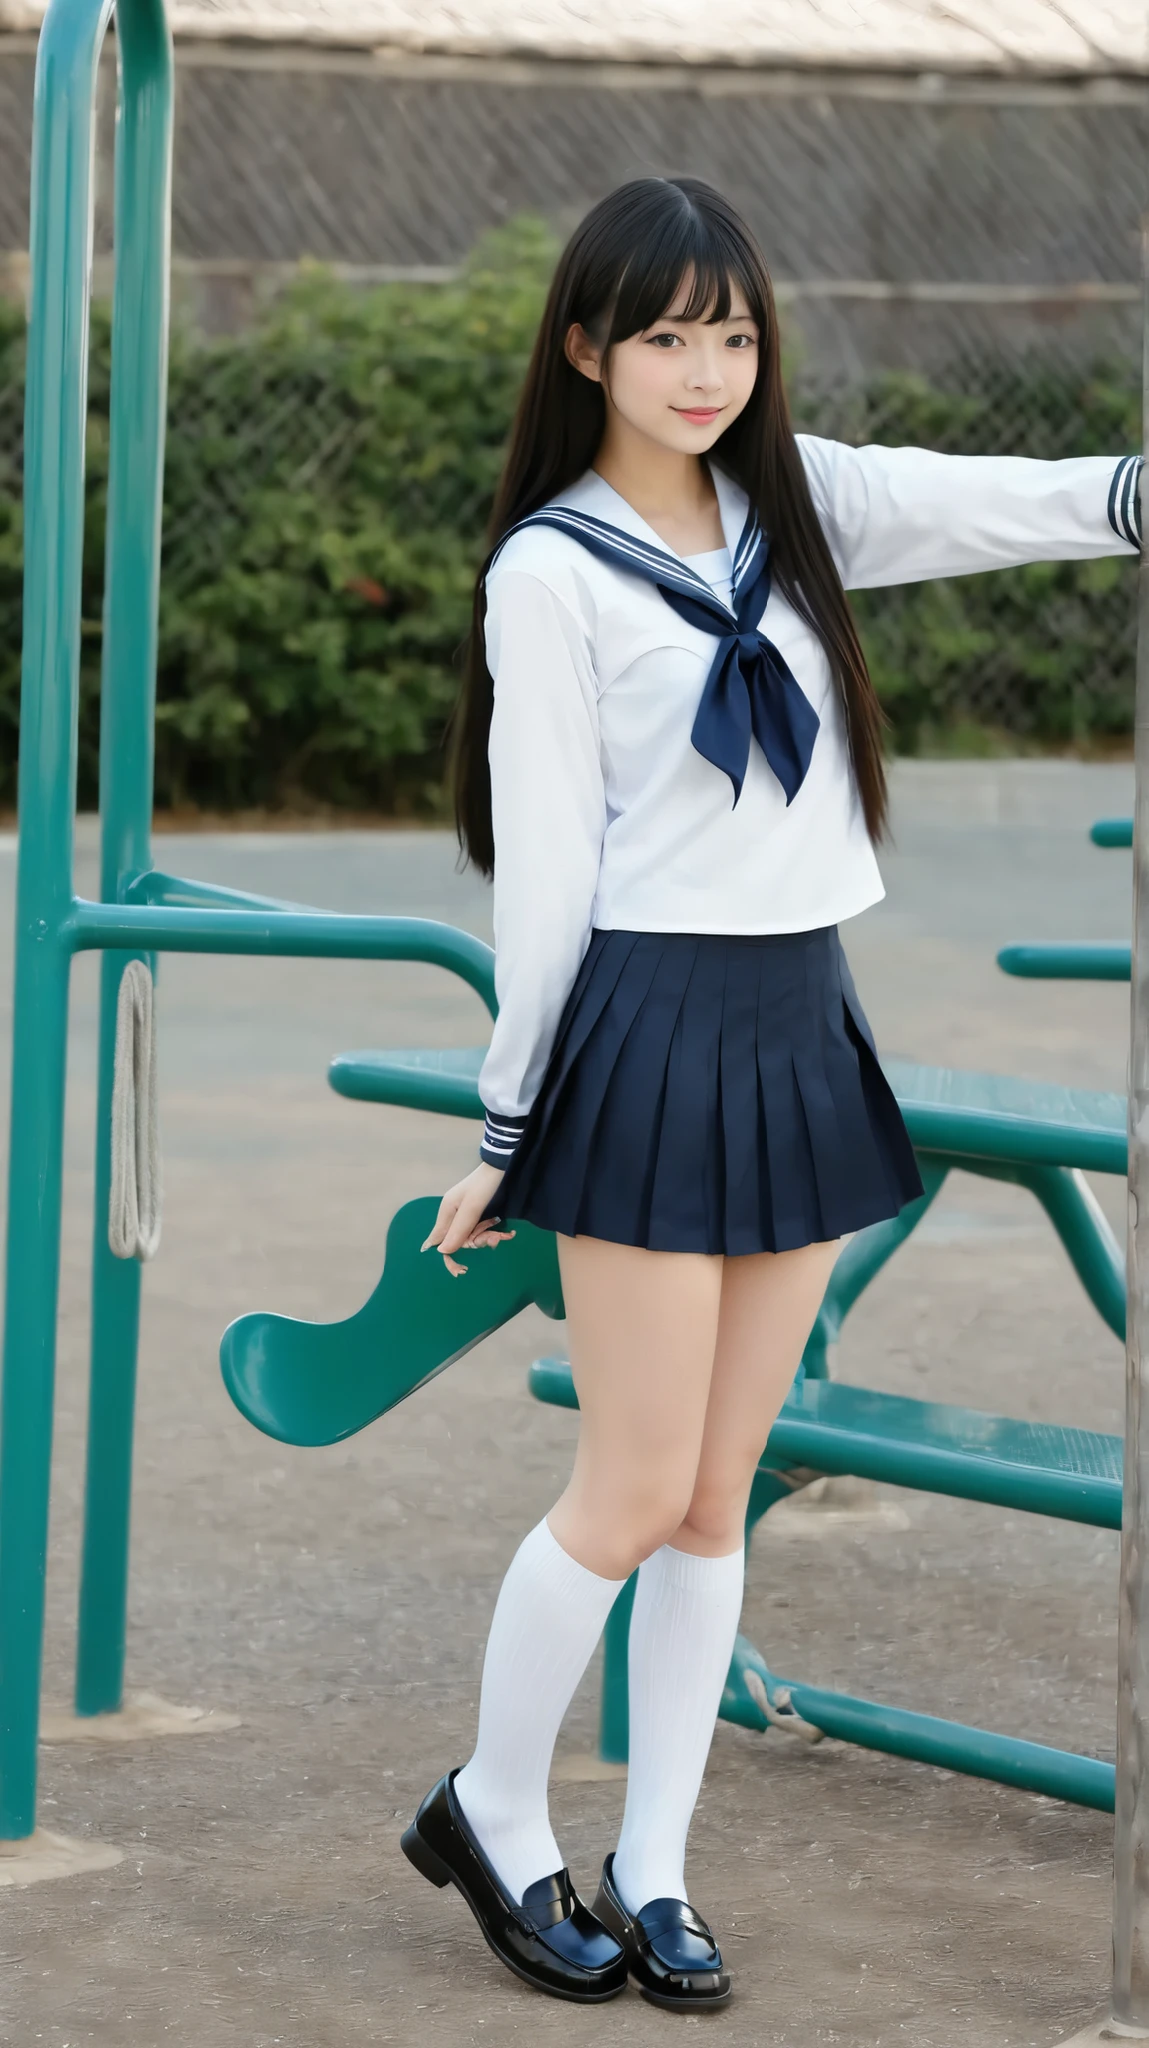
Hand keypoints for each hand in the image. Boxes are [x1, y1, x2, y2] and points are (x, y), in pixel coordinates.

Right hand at [421, 1162, 514, 1276]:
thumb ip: (458, 1229)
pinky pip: (482, 1230)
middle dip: (477, 1242)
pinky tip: (505, 1232)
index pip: (440, 1241)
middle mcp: (454, 1215)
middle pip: (459, 1240)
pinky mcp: (479, 1214)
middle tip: (494, 1240)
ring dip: (488, 1237)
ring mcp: (467, 1215)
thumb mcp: (471, 1208)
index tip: (460, 1271)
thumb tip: (441, 1251)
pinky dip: (492, 1232)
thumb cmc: (484, 1185)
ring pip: (473, 1236)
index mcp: (447, 1212)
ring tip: (503, 1235)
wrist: (502, 1166)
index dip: (448, 1256)